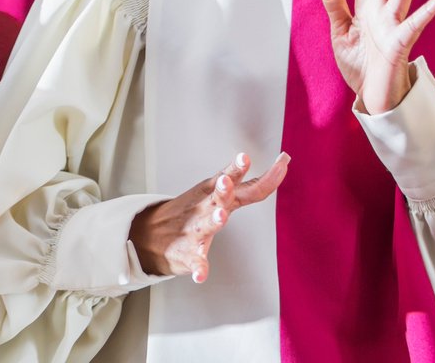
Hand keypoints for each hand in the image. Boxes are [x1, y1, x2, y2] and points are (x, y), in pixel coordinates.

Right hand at [128, 151, 290, 281]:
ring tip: (220, 216)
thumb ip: (252, 184)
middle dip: (223, 188)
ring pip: (206, 225)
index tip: (281, 161)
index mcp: (215, 192)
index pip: (240, 181)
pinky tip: (201, 274)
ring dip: (213, 220)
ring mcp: (195, 230)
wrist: (150, 234)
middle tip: (226, 181)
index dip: (264, 176)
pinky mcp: (187, 253)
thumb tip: (284, 163)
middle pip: (218, 197)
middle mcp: (207, 207)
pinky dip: (198, 267)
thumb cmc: (195, 209)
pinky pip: (195, 261)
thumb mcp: (218, 192)